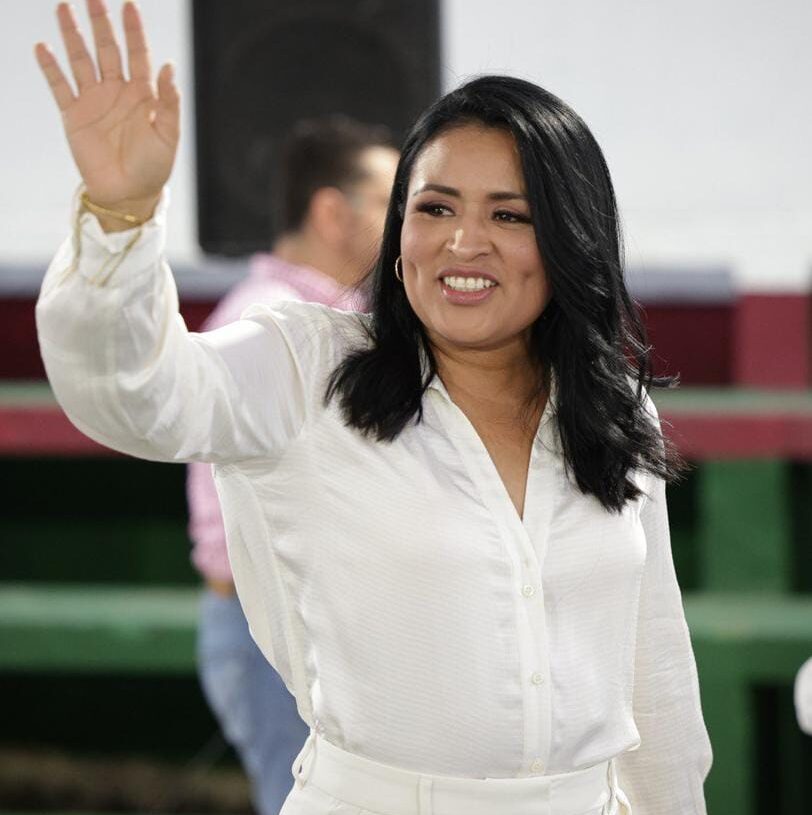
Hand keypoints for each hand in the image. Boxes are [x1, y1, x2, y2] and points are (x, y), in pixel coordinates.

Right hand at [34, 0, 178, 223]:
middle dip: (100, 23)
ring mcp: (94, 102)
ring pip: (81, 60)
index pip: (138, 54)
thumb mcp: (168, 136)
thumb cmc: (154, 167)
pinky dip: (51, 68)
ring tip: (64, 8)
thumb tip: (168, 66)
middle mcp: (117, 92)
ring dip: (72, 35)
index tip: (129, 5)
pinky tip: (43, 48)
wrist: (128, 193)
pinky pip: (60, 87)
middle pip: (107, 49)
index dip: (133, 30)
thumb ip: (169, 102)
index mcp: (143, 95)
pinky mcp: (74, 116)